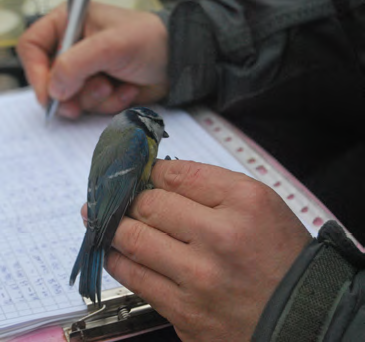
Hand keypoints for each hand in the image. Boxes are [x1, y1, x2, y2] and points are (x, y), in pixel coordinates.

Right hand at [16, 2, 168, 118]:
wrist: (177, 62)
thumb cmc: (149, 42)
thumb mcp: (110, 46)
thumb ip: (76, 64)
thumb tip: (53, 89)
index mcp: (69, 25)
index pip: (34, 47)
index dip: (36, 72)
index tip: (49, 95)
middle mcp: (75, 50)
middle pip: (51, 80)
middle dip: (71, 93)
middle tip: (84, 99)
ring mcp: (88, 73)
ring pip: (73, 98)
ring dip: (96, 98)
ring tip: (115, 86)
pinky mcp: (102, 91)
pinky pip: (95, 107)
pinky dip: (112, 104)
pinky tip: (129, 90)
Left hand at [81, 160, 310, 340]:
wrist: (302, 314)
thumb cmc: (280, 255)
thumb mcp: (259, 203)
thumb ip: (210, 185)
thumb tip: (162, 177)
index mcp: (244, 202)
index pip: (179, 174)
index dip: (153, 171)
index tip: (145, 174)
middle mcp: (221, 236)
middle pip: (150, 204)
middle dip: (130, 196)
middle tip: (119, 194)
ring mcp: (199, 277)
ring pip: (133, 238)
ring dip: (112, 224)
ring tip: (102, 216)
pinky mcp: (184, 310)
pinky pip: (134, 277)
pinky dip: (116, 257)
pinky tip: (114, 248)